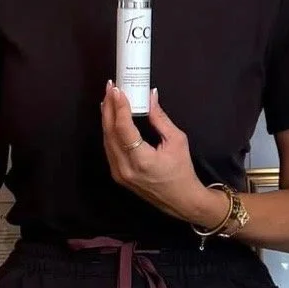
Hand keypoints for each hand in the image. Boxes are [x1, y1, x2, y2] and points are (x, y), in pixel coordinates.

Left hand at [101, 84, 227, 228]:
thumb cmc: (182, 171)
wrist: (181, 199)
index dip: (119, 107)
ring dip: (107, 117)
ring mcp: (119, 173)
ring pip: (107, 140)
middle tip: (111, 87)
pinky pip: (109, 148)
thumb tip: (151, 95)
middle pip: (110, 132)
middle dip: (109, 107)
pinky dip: (109, 130)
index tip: (118, 90)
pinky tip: (111, 117)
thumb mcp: (177, 141)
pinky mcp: (117, 175)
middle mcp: (125, 168)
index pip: (124, 129)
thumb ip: (160, 118)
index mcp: (141, 161)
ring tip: (109, 98)